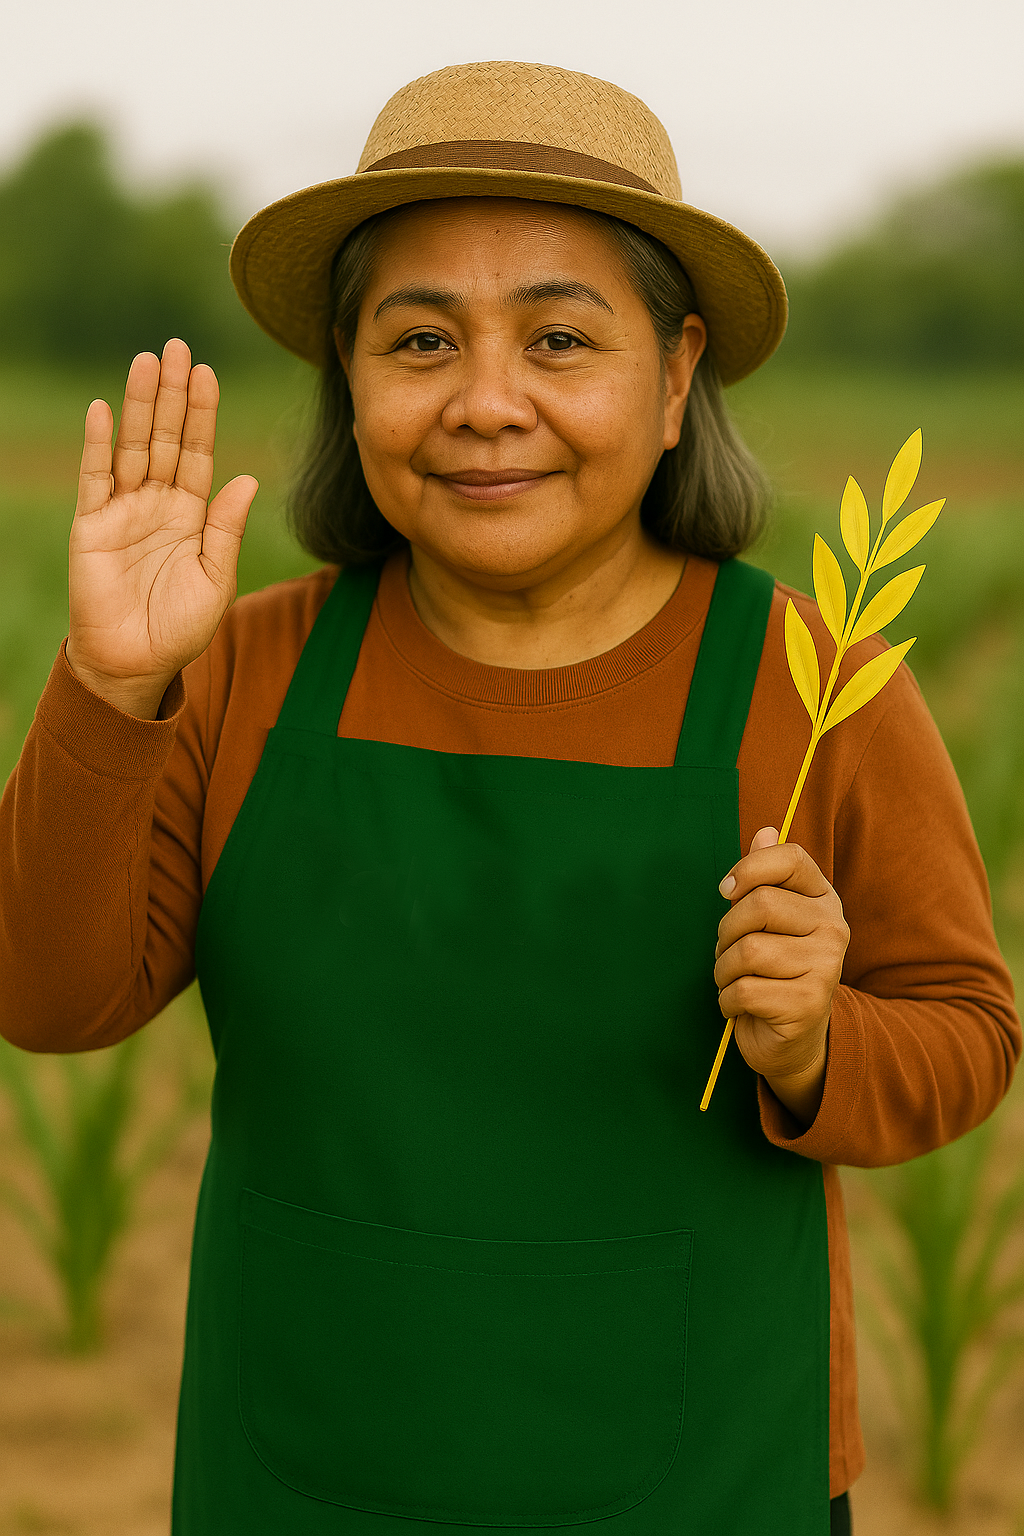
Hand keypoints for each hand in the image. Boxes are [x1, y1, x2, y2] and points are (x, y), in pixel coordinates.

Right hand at [66, 339, 257, 718]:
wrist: (136, 663)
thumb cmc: (181, 627)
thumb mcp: (216, 577)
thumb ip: (226, 528)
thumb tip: (246, 478)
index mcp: (191, 513)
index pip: (197, 452)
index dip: (202, 414)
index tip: (207, 373)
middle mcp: (157, 503)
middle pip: (164, 437)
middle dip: (171, 394)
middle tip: (176, 347)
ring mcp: (122, 511)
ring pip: (131, 446)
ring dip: (138, 405)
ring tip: (146, 361)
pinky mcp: (90, 526)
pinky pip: (94, 478)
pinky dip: (97, 444)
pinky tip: (102, 410)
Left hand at [713, 827, 849, 1126]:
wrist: (792, 1040)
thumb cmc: (772, 970)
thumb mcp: (767, 921)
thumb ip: (764, 877)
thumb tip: (764, 830)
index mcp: (823, 899)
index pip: (791, 858)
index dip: (749, 868)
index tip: (725, 891)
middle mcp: (834, 929)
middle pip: (760, 905)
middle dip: (726, 932)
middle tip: (728, 952)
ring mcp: (826, 968)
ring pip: (747, 951)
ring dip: (723, 971)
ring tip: (735, 981)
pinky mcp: (809, 1005)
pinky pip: (744, 990)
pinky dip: (728, 1001)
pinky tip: (741, 1006)